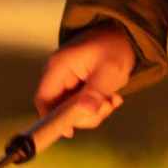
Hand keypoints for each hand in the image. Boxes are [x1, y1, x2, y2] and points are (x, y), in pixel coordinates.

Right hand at [34, 26, 136, 141]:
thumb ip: (96, 92)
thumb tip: (84, 111)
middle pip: (59, 109)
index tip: (70, 132)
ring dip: (95, 111)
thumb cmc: (115, 48)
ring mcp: (67, 80)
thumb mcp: (109, 71)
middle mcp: (58, 74)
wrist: (125, 34)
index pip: (43, 99)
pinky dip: (96, 106)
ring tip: (113, 100)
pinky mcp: (76, 85)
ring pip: (72, 109)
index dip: (52, 119)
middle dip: (85, 114)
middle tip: (107, 107)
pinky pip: (81, 104)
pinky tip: (111, 98)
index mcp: (58, 66)